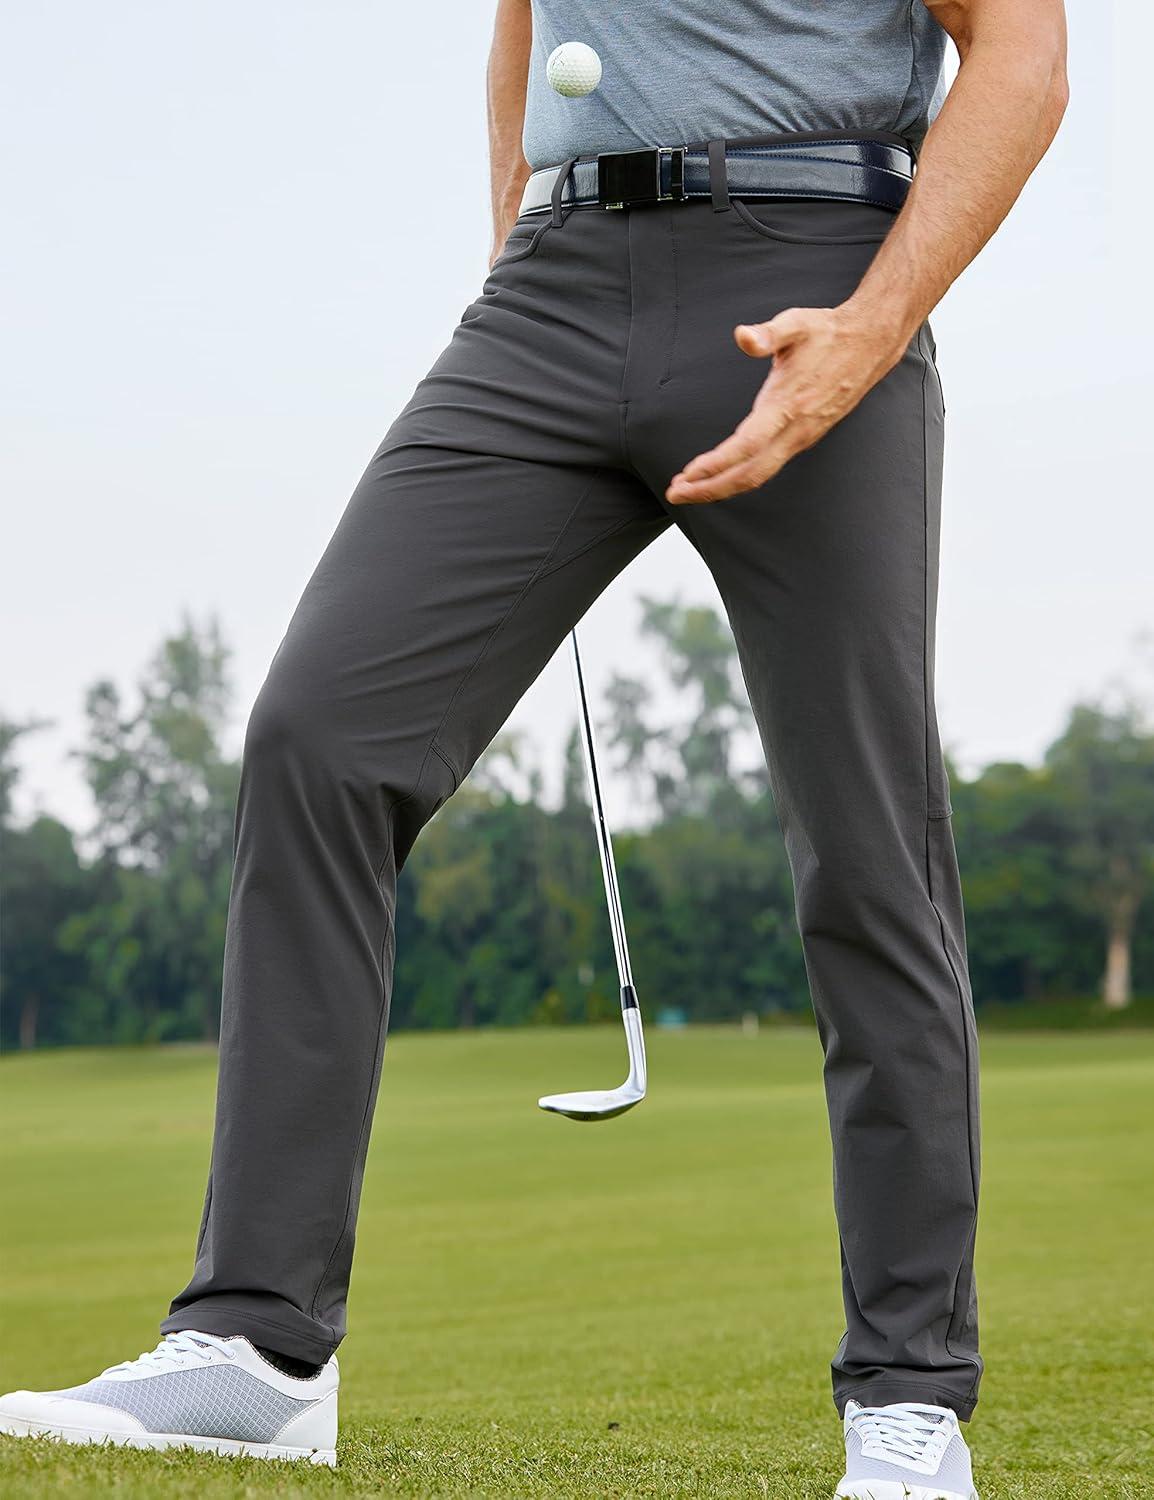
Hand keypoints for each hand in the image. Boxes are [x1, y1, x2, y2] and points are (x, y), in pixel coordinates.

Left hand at [665, 303, 908, 504]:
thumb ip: (767, 333)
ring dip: (722, 486)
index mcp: (789, 405)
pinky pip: (768, 467)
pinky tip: (721, 475)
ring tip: (690, 488)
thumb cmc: (827, 332)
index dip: (717, 464)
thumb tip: (742, 336)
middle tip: (676, 493)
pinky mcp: (803, 438)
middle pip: (750, 475)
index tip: (688, 473)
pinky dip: (740, 476)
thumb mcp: (796, 323)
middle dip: (710, 488)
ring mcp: (801, 438)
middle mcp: (796, 430)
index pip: (747, 446)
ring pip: (759, 475)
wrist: (870, 344)